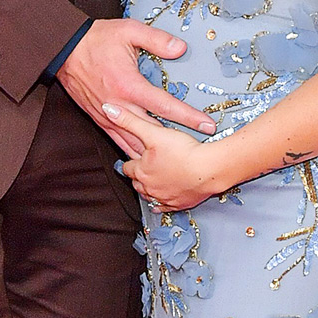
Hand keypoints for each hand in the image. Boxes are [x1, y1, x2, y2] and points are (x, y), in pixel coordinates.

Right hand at [57, 19, 215, 153]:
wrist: (64, 50)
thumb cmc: (96, 40)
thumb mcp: (128, 30)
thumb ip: (156, 40)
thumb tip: (180, 48)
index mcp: (129, 85)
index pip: (165, 106)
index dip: (188, 117)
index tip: (207, 125)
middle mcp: (119, 105)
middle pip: (152, 131)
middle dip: (176, 141)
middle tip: (197, 149)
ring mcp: (108, 115)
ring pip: (134, 142)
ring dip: (153, 152)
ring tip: (174, 161)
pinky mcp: (99, 118)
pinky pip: (117, 140)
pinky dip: (131, 150)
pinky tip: (142, 158)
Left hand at [108, 105, 229, 212]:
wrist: (208, 169)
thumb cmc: (183, 151)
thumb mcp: (153, 132)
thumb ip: (130, 121)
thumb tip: (109, 110)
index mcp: (141, 171)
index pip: (127, 167)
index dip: (129, 161)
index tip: (132, 158)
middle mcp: (149, 187)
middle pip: (136, 183)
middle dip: (138, 176)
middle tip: (141, 170)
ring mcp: (163, 197)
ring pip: (148, 196)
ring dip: (148, 189)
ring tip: (150, 183)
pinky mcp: (178, 204)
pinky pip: (164, 208)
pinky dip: (161, 204)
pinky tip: (161, 201)